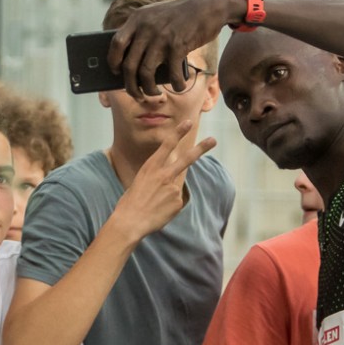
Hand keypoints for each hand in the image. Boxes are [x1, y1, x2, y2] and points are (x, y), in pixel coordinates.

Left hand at [106, 0, 233, 98]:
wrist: (208, 6)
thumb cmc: (181, 16)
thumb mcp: (156, 16)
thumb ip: (143, 31)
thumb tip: (133, 63)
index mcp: (137, 19)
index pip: (116, 43)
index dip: (113, 61)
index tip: (117, 72)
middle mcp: (146, 28)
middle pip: (129, 65)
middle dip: (130, 86)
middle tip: (137, 94)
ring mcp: (161, 37)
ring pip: (145, 73)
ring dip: (149, 90)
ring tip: (154, 94)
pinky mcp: (177, 46)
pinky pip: (172, 74)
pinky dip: (176, 85)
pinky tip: (179, 86)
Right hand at [112, 120, 215, 240]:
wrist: (130, 222)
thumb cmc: (130, 203)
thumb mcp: (141, 182)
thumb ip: (157, 177)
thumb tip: (170, 181)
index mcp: (151, 167)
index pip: (167, 145)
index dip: (178, 133)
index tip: (188, 122)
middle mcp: (164, 174)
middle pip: (186, 158)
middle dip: (201, 148)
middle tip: (213, 140)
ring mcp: (173, 187)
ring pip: (176, 185)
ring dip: (167, 194)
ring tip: (153, 203)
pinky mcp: (178, 201)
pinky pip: (176, 201)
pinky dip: (169, 206)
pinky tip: (159, 211)